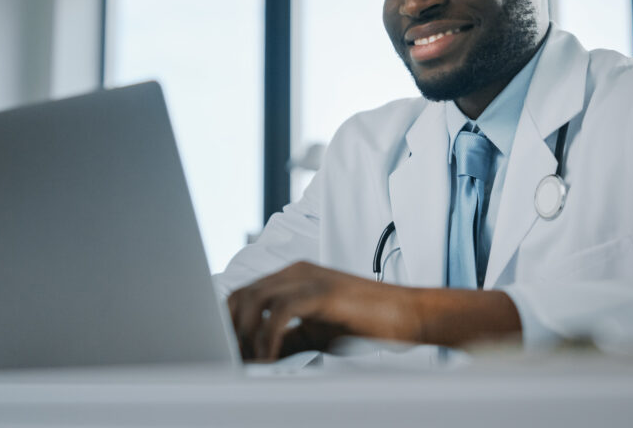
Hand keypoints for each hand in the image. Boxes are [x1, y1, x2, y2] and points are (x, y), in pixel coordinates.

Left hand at [227, 262, 421, 360]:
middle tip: (232, 360)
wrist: (407, 315)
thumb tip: (253, 357)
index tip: (225, 353)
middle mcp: (295, 272)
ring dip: (245, 334)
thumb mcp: (314, 333)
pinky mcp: (322, 291)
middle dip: (230, 330)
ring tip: (250, 361)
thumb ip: (284, 339)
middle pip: (241, 294)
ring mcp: (308, 278)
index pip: (243, 295)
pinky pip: (280, 312)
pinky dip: (268, 338)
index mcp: (291, 278)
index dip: (228, 324)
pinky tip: (269, 358)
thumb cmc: (365, 323)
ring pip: (254, 299)